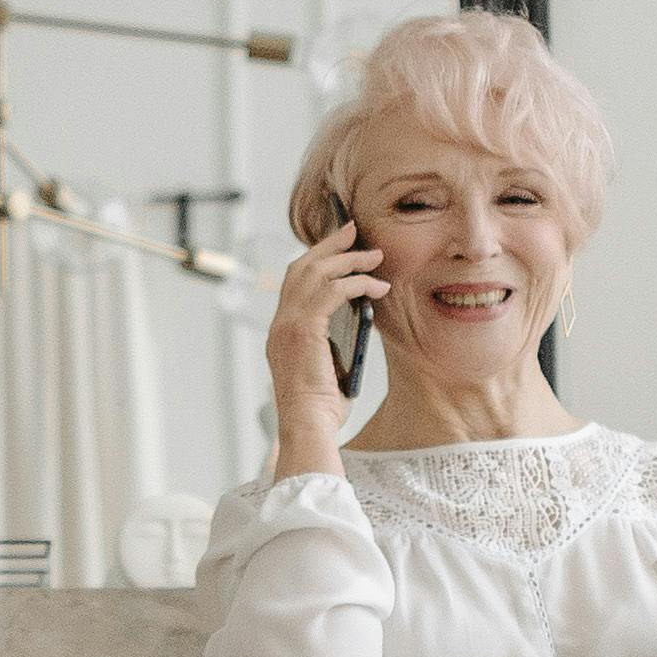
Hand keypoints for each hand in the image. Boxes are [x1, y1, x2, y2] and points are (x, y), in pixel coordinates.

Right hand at [265, 219, 385, 469]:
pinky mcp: (305, 329)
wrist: (307, 426)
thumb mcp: (326, 368)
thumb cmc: (320, 409)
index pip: (294, 282)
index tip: (339, 247)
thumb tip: (357, 320)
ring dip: (349, 259)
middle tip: (353, 230)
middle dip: (329, 245)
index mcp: (281, 331)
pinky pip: (333, 291)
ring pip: (317, 272)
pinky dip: (357, 283)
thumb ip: (333, 342)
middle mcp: (280, 323)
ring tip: (374, 254)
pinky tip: (376, 285)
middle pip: (301, 266)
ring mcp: (288, 324)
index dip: (316, 259)